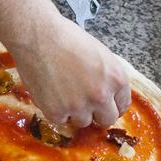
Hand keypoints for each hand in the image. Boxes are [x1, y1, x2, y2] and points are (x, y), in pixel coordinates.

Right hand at [11, 16, 130, 128]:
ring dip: (74, 112)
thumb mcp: (100, 55)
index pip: (122, 105)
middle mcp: (101, 96)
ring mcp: (78, 106)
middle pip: (106, 120)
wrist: (38, 38)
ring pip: (82, 122)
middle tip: (84, 106)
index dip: (111, 106)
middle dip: (96, 114)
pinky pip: (60, 120)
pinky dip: (55, 111)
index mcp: (116, 79)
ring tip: (63, 94)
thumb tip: (107, 94)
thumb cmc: (67, 39)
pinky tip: (50, 94)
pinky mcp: (56, 112)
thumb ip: (107, 77)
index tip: (103, 107)